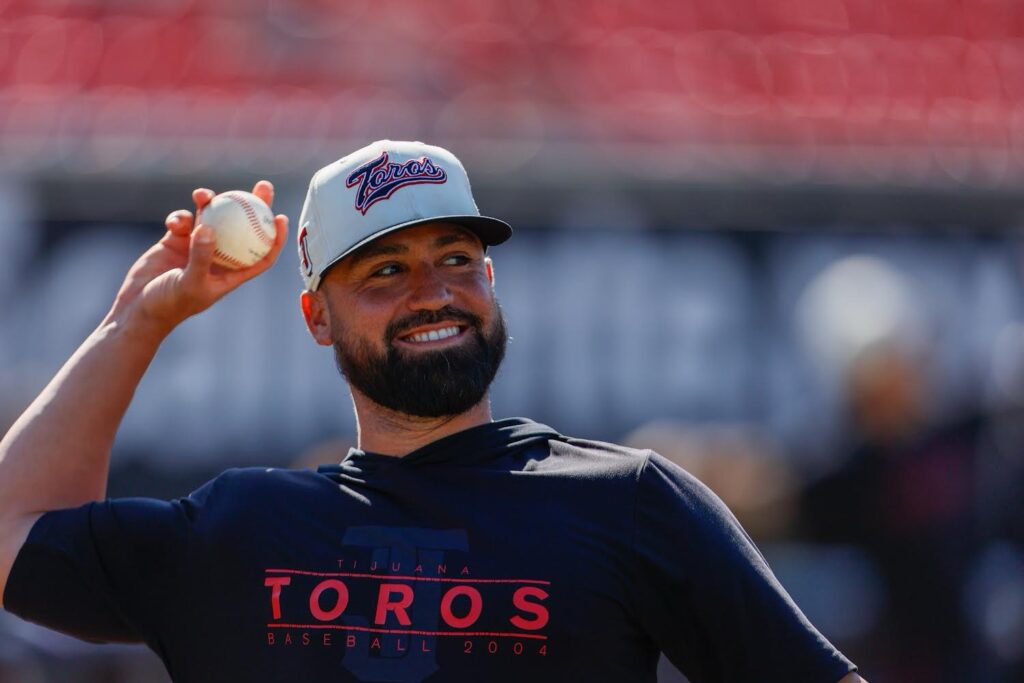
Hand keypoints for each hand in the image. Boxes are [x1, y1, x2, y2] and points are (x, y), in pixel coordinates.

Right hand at [106, 180, 288, 336]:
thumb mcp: (189, 284)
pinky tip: (176, 221)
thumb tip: (208, 228)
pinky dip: (179, 217)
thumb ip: (200, 257)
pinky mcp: (176, 240)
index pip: (262, 255)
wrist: (137, 307)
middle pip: (243, 228)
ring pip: (212, 218)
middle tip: (263, 186)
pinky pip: (183, 221)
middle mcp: (219, 258)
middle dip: (255, 205)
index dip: (275, 237)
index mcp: (231, 274)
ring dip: (211, 203)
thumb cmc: (169, 304)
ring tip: (204, 195)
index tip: (281, 217)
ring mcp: (197, 247)